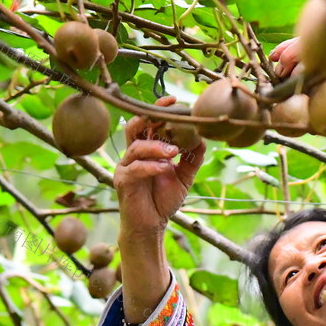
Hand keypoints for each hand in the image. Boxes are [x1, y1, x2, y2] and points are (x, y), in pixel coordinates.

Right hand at [114, 95, 205, 234]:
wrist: (152, 225)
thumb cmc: (163, 199)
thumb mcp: (184, 176)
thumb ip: (193, 158)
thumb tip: (202, 138)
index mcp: (148, 149)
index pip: (150, 123)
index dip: (159, 110)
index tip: (174, 100)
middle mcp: (135, 154)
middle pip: (136, 127)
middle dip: (151, 118)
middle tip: (168, 115)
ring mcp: (126, 166)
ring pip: (136, 146)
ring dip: (156, 146)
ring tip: (173, 152)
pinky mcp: (123, 181)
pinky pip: (135, 168)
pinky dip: (151, 166)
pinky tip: (164, 168)